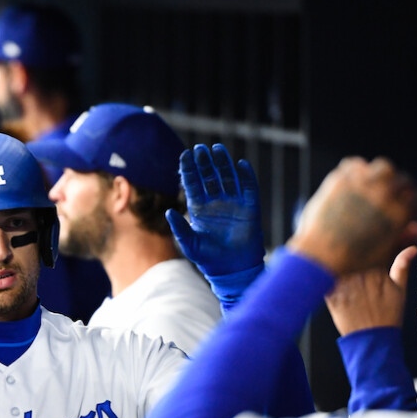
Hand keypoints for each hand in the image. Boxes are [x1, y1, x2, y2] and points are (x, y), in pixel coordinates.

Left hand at [167, 144, 263, 277]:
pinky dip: (246, 176)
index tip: (185, 155)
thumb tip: (167, 212)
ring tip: (217, 149)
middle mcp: (215, 202)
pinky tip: (241, 164)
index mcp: (199, 208)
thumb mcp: (190, 244)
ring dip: (223, 163)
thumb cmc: (208, 258)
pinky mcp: (249, 208)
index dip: (189, 169)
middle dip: (204, 162)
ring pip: (227, 177)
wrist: (231, 269)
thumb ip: (179, 228)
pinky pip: (248, 187)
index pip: (192, 184)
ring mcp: (233, 203)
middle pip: (209, 176)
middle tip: (200, 148)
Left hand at [289, 157, 416, 275]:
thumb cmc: (350, 258)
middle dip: (398, 189)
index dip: (413, 203)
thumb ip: (405, 236)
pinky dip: (355, 170)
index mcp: (400, 212)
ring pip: (383, 167)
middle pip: (403, 180)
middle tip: (386, 196)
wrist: (318, 256)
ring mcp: (363, 184)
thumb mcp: (384, 251)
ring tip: (372, 186)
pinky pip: (354, 164)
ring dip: (380, 175)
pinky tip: (351, 183)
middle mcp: (385, 194)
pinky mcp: (342, 179)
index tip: (405, 205)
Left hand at [325, 245, 416, 334]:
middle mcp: (360, 276)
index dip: (367, 245)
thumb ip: (402, 266)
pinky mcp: (331, 296)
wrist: (373, 339)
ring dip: (337, 262)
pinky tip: (328, 277)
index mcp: (377, 271)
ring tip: (340, 268)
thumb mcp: (399, 290)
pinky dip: (323, 275)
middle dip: (351, 252)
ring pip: (337, 263)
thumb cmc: (387, 316)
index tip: (366, 246)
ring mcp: (344, 286)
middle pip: (351, 253)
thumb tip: (411, 249)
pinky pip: (323, 278)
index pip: (370, 247)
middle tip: (351, 258)